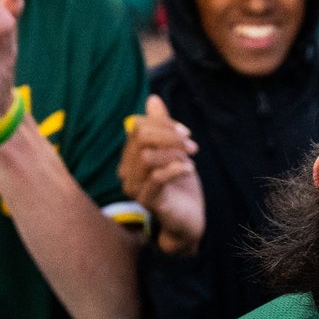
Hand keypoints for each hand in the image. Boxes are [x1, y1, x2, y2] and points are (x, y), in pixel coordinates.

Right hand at [122, 95, 206, 256]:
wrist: (188, 219)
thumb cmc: (180, 185)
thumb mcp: (174, 151)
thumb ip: (162, 127)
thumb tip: (153, 99)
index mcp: (131, 155)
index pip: (138, 126)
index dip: (163, 123)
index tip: (185, 132)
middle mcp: (127, 170)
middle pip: (140, 137)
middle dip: (169, 135)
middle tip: (192, 144)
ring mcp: (135, 187)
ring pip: (146, 156)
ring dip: (173, 152)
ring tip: (190, 158)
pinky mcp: (148, 202)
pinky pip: (156, 178)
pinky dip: (175, 168)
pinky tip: (189, 168)